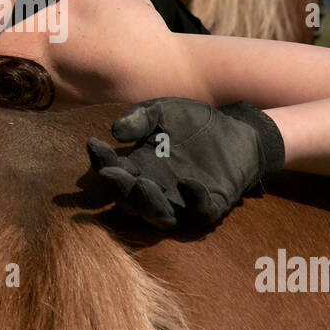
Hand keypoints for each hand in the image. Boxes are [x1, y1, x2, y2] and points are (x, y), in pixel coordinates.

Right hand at [86, 97, 285, 229]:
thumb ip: (140, 118)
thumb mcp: (162, 111)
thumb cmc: (192, 122)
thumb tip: (115, 131)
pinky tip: (189, 183)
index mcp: (139, 170)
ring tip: (143, 184)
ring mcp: (183, 203)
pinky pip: (201, 213)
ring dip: (149, 205)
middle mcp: (156, 191)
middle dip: (120, 189)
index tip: (94, 143)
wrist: (236, 129)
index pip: (114, 172)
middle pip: (131, 202)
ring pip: (161, 217)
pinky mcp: (212, 206)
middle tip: (112, 173)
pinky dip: (195, 201)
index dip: (101, 161)